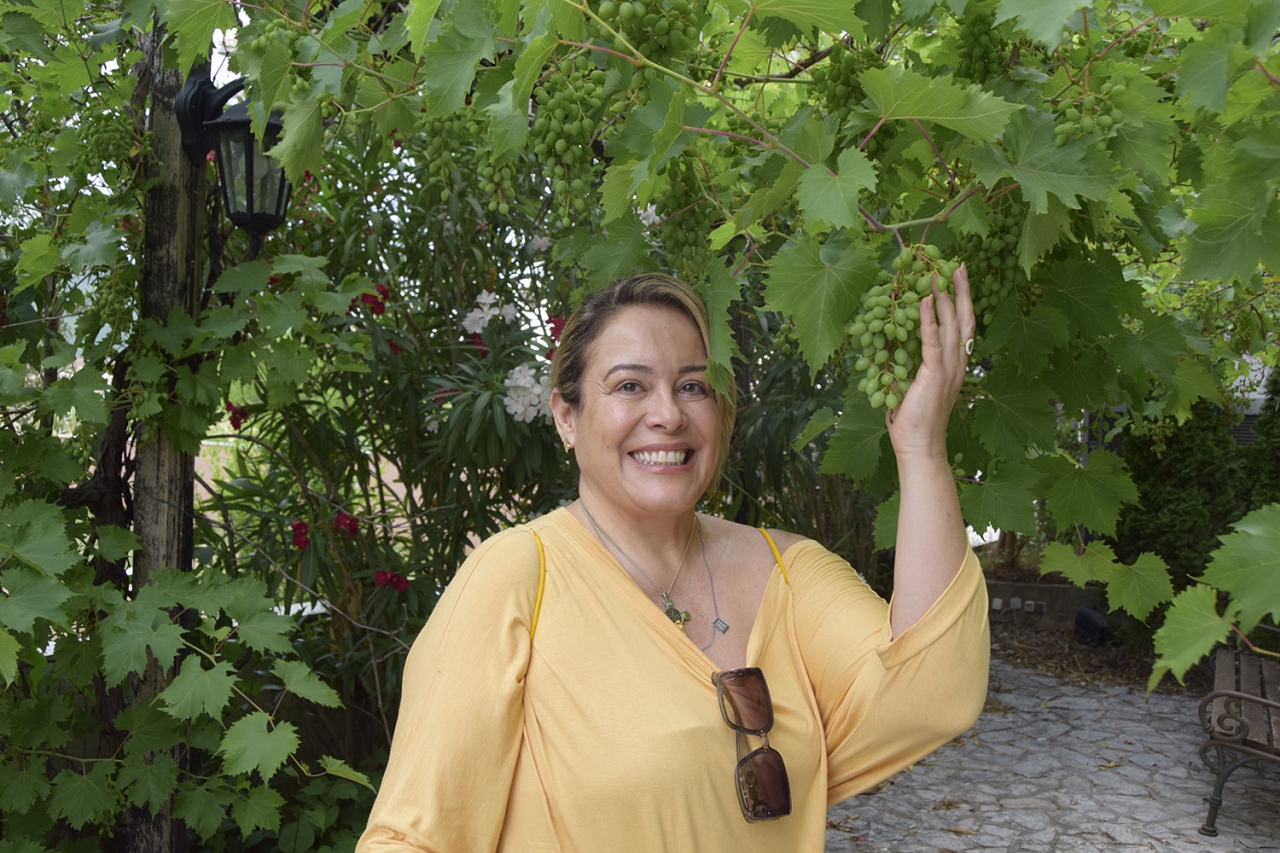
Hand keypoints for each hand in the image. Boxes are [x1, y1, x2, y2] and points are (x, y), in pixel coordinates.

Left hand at [886, 263, 974, 461]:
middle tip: (959, 265)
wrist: (920, 446)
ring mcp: (948, 370)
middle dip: (962, 291)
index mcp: (956, 367)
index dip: (964, 302)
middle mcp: (957, 365)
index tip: (959, 279)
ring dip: (945, 297)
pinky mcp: (933, 375)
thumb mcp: (912, 386)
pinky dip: (928, 319)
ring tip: (938, 274)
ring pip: (952, 326)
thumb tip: (890, 346)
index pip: (965, 328)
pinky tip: (923, 301)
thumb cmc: (914, 421)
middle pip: (966, 320)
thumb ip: (909, 365)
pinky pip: (932, 341)